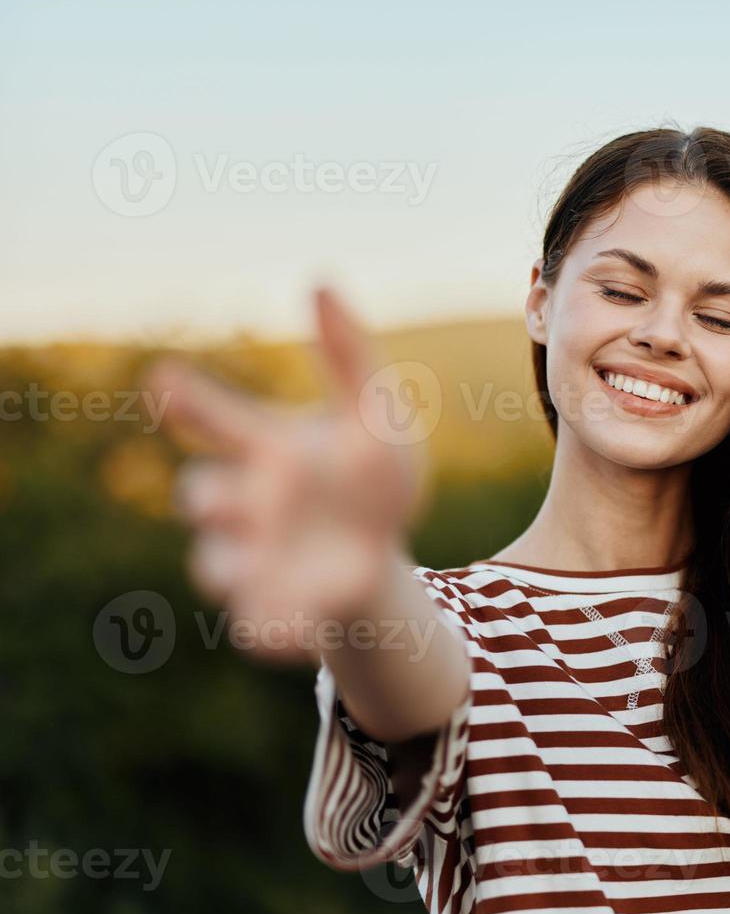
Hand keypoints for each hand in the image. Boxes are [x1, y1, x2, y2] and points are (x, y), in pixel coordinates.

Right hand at [144, 287, 430, 663]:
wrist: (380, 552)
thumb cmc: (369, 475)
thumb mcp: (377, 415)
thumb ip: (350, 354)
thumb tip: (319, 278)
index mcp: (268, 449)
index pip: (222, 420)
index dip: (193, 400)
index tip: (164, 378)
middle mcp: (246, 503)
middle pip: (203, 497)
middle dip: (210, 494)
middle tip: (233, 492)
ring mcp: (251, 560)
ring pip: (216, 565)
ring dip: (228, 564)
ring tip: (259, 562)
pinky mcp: (268, 612)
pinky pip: (256, 628)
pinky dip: (268, 631)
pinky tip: (294, 636)